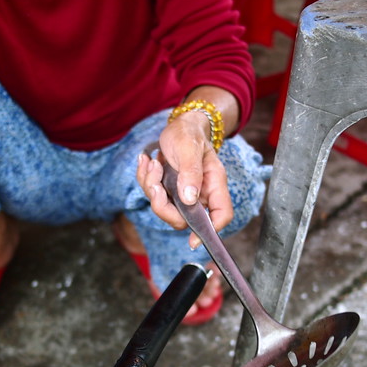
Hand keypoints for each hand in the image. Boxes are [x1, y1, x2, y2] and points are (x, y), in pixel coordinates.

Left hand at [137, 111, 233, 248]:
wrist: (180, 125)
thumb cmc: (189, 134)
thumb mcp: (189, 148)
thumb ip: (191, 172)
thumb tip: (190, 199)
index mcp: (214, 185)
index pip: (221, 215)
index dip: (210, 231)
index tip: (193, 241)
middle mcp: (200, 194)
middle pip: (184, 219)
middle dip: (163, 204)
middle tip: (155, 182)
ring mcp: (182, 194)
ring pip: (164, 208)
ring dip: (151, 186)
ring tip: (152, 163)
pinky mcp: (168, 191)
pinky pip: (152, 195)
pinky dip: (145, 178)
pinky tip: (146, 161)